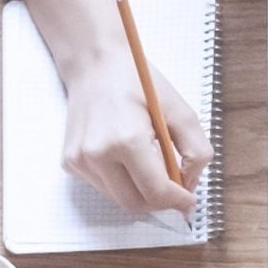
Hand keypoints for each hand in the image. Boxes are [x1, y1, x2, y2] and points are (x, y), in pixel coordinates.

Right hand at [14, 0, 212, 215]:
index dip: (178, 201)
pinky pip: (104, 188)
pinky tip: (127, 157)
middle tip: (175, 185)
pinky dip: (122, 182)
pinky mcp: (71, 162)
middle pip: (136, 204)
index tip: (189, 201)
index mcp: (126, 140)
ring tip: (150, 162)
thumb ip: (196, 151)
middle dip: (160, 201)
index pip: (156, 192)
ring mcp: (80, 160)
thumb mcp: (180, 110)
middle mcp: (97, 154)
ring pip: (120, 199)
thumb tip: (191, 184)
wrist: (95, 63)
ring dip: (141, 192)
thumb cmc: (137, 82)